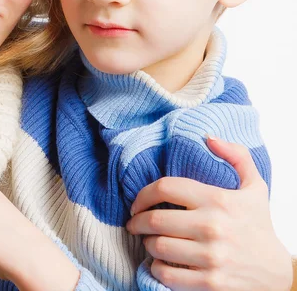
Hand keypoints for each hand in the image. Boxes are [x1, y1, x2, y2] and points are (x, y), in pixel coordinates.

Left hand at [127, 137, 292, 290]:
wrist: (279, 274)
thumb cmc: (259, 226)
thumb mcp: (254, 186)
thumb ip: (236, 155)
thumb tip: (208, 137)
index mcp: (217, 199)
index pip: (165, 188)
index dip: (143, 194)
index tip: (136, 203)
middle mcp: (212, 226)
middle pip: (155, 219)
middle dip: (137, 221)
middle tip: (134, 223)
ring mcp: (211, 257)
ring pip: (158, 246)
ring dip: (146, 243)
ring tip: (148, 241)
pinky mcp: (211, 283)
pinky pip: (168, 275)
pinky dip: (156, 269)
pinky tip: (157, 263)